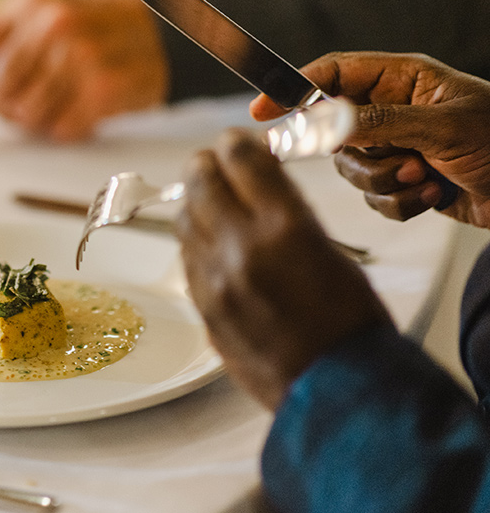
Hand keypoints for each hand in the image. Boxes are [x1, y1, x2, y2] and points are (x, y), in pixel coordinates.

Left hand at [0, 0, 169, 140]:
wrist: (161, 33)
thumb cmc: (91, 32)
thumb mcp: (40, 25)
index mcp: (29, 3)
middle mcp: (53, 22)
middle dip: (7, 105)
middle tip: (31, 98)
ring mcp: (81, 53)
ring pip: (26, 115)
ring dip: (38, 119)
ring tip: (61, 99)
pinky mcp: (105, 86)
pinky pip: (60, 130)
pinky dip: (67, 127)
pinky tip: (83, 107)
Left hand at [177, 128, 392, 409]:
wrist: (337, 390)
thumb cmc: (350, 323)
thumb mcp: (329, 250)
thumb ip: (286, 212)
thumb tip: (254, 182)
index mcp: (284, 226)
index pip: (239, 157)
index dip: (236, 144)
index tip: (238, 144)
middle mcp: (240, 247)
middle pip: (199, 180)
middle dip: (207, 166)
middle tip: (216, 165)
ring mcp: (214, 279)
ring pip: (184, 218)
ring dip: (197, 204)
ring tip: (216, 205)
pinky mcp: (201, 307)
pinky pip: (186, 258)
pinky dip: (197, 243)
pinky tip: (215, 246)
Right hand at [249, 52, 489, 225]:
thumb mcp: (442, 127)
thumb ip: (378, 121)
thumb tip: (323, 118)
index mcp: (402, 80)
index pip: (334, 73)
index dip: (296, 88)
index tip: (264, 111)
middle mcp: (393, 111)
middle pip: (333, 130)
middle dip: (362, 155)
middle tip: (397, 159)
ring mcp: (397, 147)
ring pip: (351, 170)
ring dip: (387, 183)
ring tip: (428, 178)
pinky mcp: (404, 183)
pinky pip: (373, 197)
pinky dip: (401, 204)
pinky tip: (435, 197)